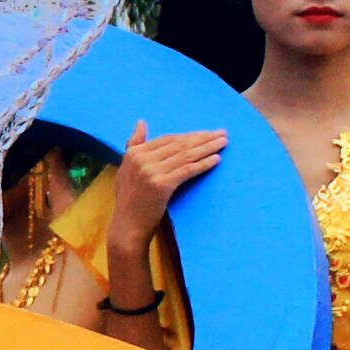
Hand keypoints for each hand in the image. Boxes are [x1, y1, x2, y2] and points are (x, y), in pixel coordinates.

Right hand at [107, 123, 230, 247]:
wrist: (127, 227)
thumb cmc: (129, 201)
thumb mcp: (126, 169)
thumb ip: (133, 145)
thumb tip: (141, 122)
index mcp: (134, 153)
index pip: (167, 139)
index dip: (189, 136)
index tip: (206, 133)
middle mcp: (141, 159)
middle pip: (179, 145)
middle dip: (202, 138)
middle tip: (221, 133)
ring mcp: (150, 172)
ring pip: (185, 155)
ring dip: (207, 148)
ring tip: (223, 143)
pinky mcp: (161, 185)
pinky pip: (187, 170)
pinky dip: (203, 164)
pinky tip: (216, 159)